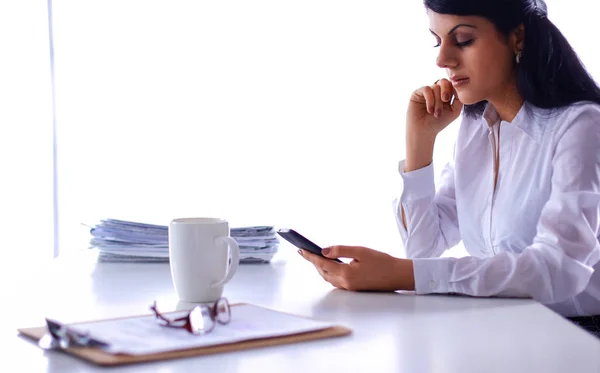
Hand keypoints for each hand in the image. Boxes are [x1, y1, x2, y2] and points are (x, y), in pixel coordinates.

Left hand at [298, 246, 414, 291]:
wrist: (398, 275)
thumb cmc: (382, 262)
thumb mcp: (361, 251)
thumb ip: (341, 250)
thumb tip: (324, 251)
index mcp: (346, 273)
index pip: (322, 264)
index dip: (310, 256)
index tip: (301, 250)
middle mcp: (345, 283)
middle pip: (323, 272)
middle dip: (314, 262)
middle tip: (306, 252)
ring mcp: (349, 287)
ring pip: (329, 278)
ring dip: (321, 268)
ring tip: (315, 257)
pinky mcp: (354, 288)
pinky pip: (336, 281)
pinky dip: (329, 272)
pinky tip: (330, 265)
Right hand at [406, 78, 462, 136]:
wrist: (424, 131)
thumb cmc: (438, 123)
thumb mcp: (454, 111)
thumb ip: (459, 99)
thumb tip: (460, 87)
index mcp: (445, 94)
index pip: (451, 84)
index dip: (454, 89)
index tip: (453, 99)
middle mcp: (435, 91)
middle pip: (444, 81)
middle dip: (446, 90)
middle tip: (445, 100)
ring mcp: (426, 92)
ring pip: (435, 87)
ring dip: (438, 101)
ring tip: (436, 113)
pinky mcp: (417, 93)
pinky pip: (427, 89)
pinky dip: (430, 99)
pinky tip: (430, 110)